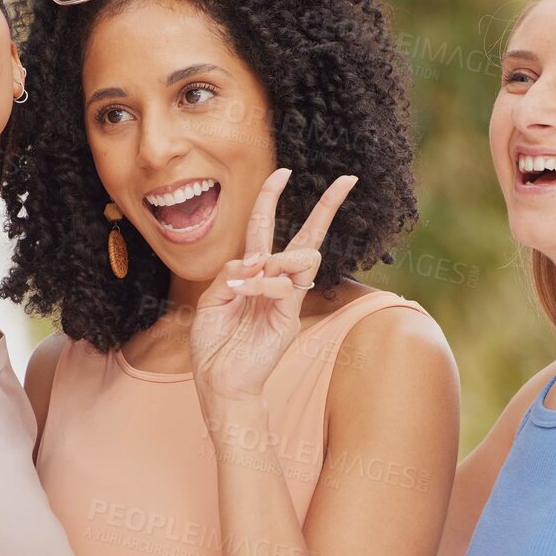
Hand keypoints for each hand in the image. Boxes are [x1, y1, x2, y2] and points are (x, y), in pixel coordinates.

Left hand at [190, 167, 357, 406]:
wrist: (219, 383)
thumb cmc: (213, 346)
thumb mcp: (209, 302)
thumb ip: (228, 275)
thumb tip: (253, 259)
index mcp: (252, 275)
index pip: (266, 228)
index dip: (272, 199)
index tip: (284, 171)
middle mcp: (274, 282)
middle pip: (307, 237)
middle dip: (327, 207)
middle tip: (346, 180)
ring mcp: (286, 300)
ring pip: (302, 257)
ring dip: (274, 258)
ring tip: (247, 279)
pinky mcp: (289, 318)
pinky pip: (284, 286)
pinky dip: (260, 284)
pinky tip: (242, 294)